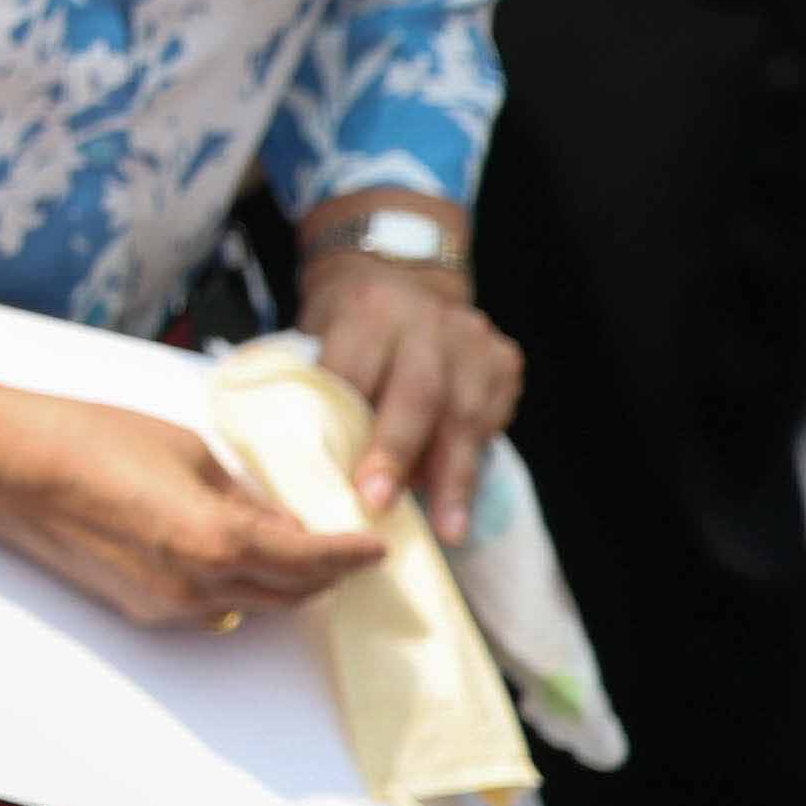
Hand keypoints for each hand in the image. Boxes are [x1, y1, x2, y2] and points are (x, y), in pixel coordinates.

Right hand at [0, 371, 385, 632]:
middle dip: (326, 572)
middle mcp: (198, 586)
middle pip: (291, 593)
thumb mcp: (186, 448)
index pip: (312, 558)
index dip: (352, 552)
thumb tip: (278, 517)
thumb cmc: (85, 438)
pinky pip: (213, 607)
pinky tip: (237, 553)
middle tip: (348, 545)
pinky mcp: (139, 610)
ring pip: (254, 605)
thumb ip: (242, 492)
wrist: (3, 465)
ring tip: (299, 546)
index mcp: (217, 539)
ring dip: (285, 582)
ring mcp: (167, 607)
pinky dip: (241, 586)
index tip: (377, 545)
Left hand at [301, 251, 523, 539]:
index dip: (346, 427)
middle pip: (417, 393)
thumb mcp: (316, 336)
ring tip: (448, 528)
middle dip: (398, 453)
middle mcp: (424, 320)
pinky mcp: (503, 359)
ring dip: (453, 477)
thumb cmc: (344, 326)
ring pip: (466, 414)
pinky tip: (462, 500)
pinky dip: (474, 461)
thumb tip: (303, 468)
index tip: (340, 480)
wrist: (398, 276)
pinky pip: (493, 418)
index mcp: (366, 310)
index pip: (354, 372)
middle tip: (380, 504)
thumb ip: (314, 389)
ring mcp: (471, 338)